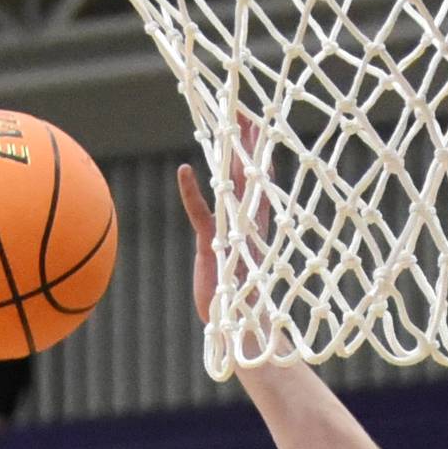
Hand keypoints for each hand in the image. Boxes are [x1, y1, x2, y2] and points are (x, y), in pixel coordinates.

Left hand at [178, 127, 277, 337]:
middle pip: (249, 177)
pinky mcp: (215, 248)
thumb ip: (239, 264)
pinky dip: (192, 193)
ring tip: (234, 122)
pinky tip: (186, 171)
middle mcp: (247, 229)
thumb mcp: (238, 280)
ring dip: (232, 153)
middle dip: (250, 144)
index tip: (260, 131)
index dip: (258, 159)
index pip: (258, 189)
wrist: (242, 337)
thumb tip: (248, 266)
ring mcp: (233, 236)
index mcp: (255, 233)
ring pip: (233, 186)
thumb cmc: (238, 314)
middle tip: (250, 112)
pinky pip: (202, 214)